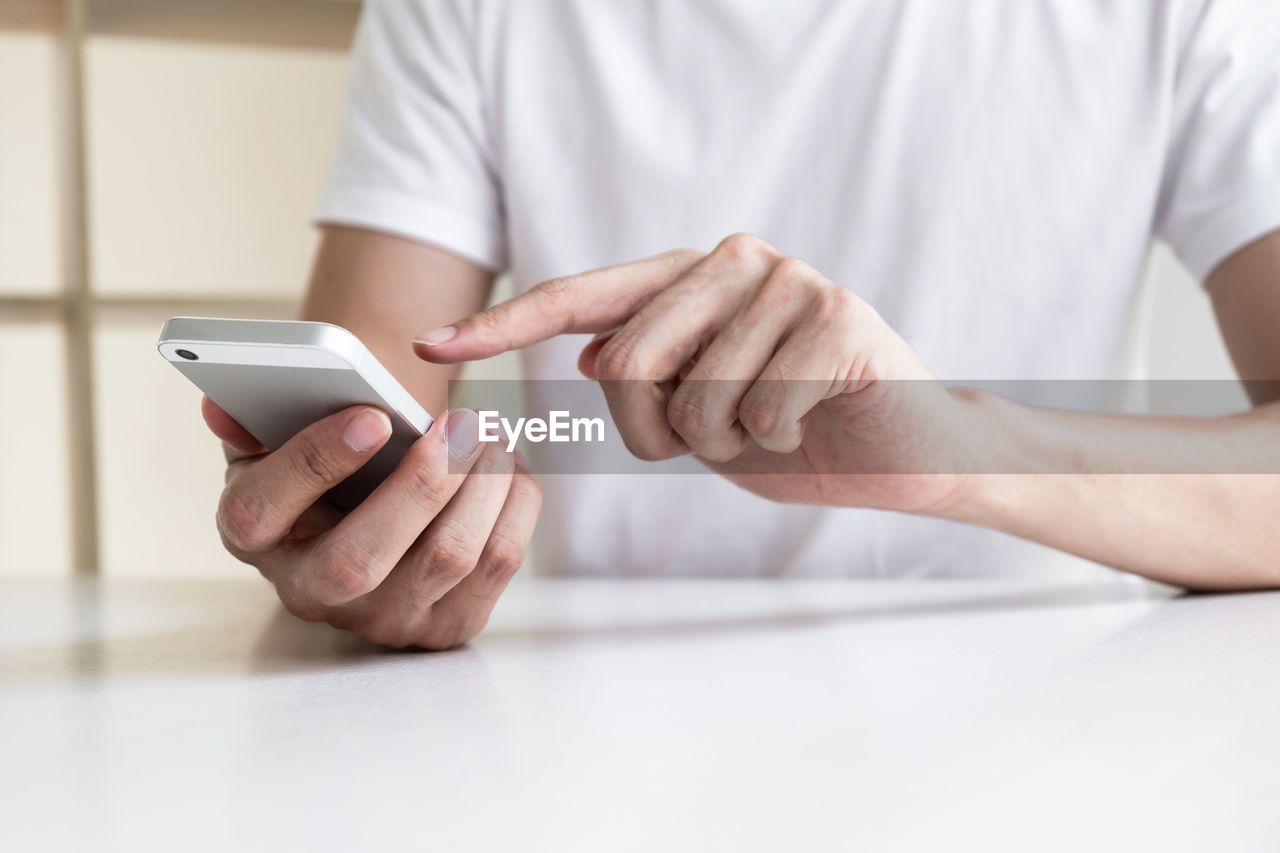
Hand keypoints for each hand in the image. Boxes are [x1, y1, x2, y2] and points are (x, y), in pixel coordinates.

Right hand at [202, 397, 540, 649]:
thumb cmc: (324, 466)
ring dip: (482, 484)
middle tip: (461, 422)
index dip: (313, 462)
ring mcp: (381, 619)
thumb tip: (224, 408)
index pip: (260, 512)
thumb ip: (254, 418)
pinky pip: (497, 563)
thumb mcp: (275, 437)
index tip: (371, 416)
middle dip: (423, 484)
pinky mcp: (445, 625)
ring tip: (489, 432)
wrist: (369, 513)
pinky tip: (509, 465)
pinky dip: (514, 503)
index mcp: (253, 537)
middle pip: (363, 558)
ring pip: (447, 558)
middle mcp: (311, 592)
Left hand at [414, 234, 986, 512]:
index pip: (579, 297)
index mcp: (687, 278)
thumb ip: (648, 375)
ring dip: (726, 442)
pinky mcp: (835, 314)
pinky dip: (776, 442)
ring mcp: (787, 280)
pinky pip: (758, 410)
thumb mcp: (701, 413)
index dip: (503, 325)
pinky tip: (813, 420)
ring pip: (692, 396)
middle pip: (626, 362)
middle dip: (661, 431)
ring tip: (773, 424)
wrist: (903, 452)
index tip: (429, 347)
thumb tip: (589, 351)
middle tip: (722, 434)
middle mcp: (732, 260)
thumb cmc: (795, 431)